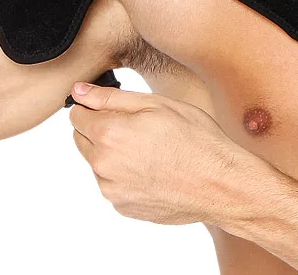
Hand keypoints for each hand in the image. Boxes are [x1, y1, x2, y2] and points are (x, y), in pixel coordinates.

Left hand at [68, 81, 248, 225]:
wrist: (220, 184)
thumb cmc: (195, 138)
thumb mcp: (156, 104)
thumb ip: (110, 97)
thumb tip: (79, 90)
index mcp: (109, 135)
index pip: (76, 115)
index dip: (94, 106)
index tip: (113, 106)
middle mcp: (104, 166)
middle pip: (83, 139)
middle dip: (101, 128)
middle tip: (138, 125)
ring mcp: (113, 191)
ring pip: (98, 163)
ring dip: (113, 152)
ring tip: (150, 148)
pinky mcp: (124, 208)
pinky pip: (113, 184)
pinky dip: (125, 174)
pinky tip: (153, 168)